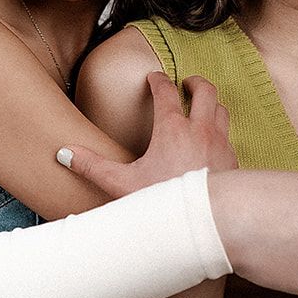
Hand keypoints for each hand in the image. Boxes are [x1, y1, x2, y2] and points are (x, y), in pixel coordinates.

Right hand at [57, 73, 234, 197]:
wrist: (207, 221)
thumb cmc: (165, 203)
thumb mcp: (123, 184)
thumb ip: (94, 167)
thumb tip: (65, 153)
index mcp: (172, 128)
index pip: (165, 92)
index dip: (158, 80)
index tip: (153, 77)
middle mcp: (199, 129)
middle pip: (205, 91)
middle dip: (195, 82)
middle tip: (187, 82)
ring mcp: (220, 143)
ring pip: (221, 110)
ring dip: (211, 104)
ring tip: (201, 107)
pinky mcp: (232, 160)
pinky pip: (228, 136)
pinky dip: (220, 132)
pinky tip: (212, 143)